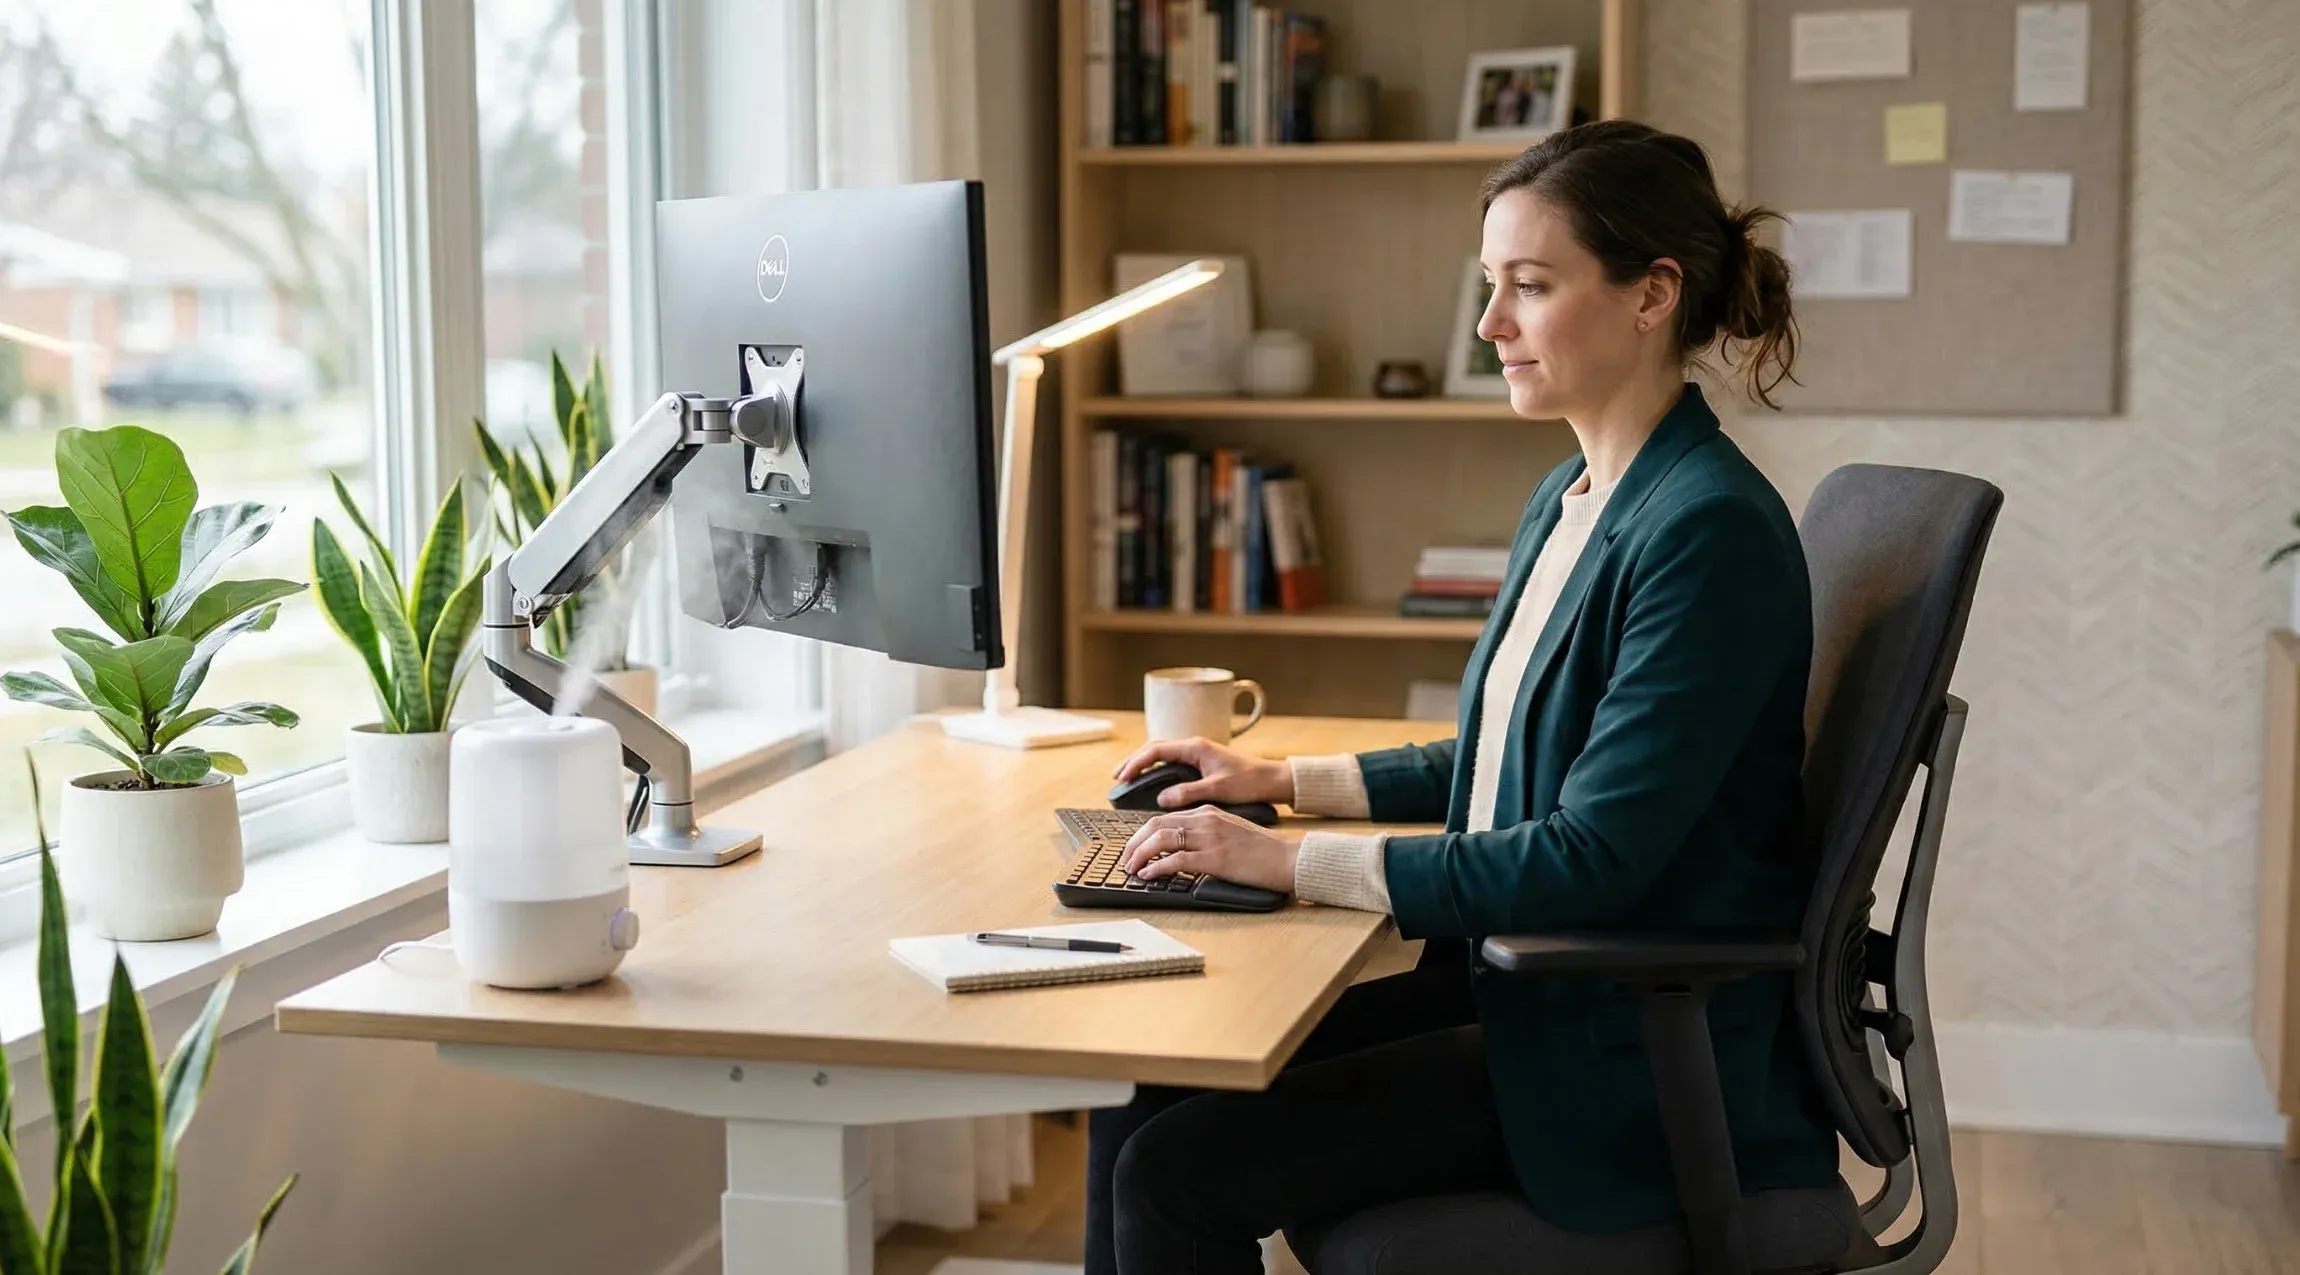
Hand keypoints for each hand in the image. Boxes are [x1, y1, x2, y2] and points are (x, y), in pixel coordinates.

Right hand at [1111, 737, 1290, 809]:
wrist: (1271, 779)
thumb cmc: (1249, 781)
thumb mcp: (1217, 789)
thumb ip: (1188, 792)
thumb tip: (1162, 798)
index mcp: (1196, 747)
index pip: (1157, 750)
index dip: (1136, 762)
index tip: (1123, 776)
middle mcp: (1194, 746)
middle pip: (1155, 749)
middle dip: (1134, 761)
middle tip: (1116, 776)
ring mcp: (1197, 753)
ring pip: (1162, 754)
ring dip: (1144, 763)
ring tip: (1127, 776)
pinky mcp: (1201, 762)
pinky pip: (1172, 762)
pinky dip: (1157, 769)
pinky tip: (1150, 779)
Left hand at [1121, 806, 1297, 893]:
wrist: (1287, 858)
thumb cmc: (1262, 850)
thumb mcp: (1229, 831)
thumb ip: (1205, 833)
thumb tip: (1178, 848)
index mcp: (1208, 811)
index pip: (1165, 817)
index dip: (1142, 833)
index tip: (1133, 848)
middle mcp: (1206, 820)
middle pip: (1156, 824)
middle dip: (1134, 843)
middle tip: (1125, 859)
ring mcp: (1210, 838)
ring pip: (1161, 839)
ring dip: (1140, 855)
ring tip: (1132, 868)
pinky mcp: (1216, 858)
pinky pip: (1176, 860)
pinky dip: (1157, 867)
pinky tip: (1149, 875)